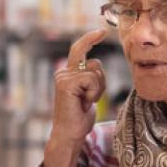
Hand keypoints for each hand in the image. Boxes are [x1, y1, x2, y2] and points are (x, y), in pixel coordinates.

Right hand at [43, 29, 107, 166]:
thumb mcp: (87, 94)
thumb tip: (95, 67)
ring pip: (95, 70)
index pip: (78, 50)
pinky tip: (85, 103)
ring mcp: (63, 77)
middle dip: (96, 57)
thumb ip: (89, 80)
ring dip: (99, 88)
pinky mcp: (66, 83)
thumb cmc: (79, 118)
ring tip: (88, 102)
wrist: (69, 135)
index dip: (89, 39)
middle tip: (103, 48)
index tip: (102, 31)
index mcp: (68, 75)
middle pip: (89, 56)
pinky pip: (92, 78)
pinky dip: (95, 92)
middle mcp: (63, 73)